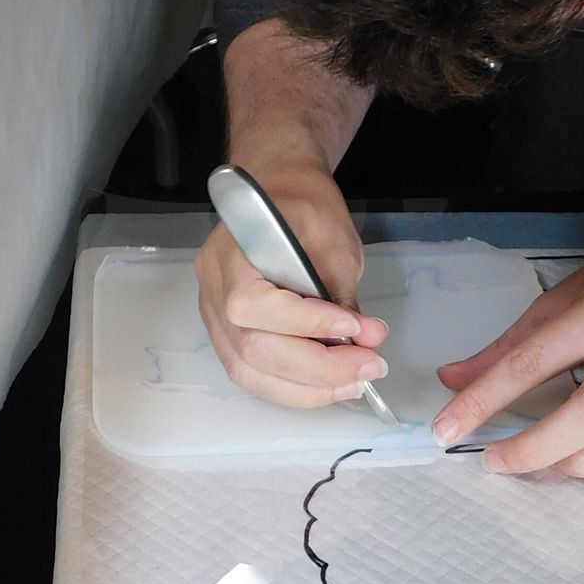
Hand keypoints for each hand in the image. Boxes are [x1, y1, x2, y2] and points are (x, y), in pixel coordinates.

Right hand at [197, 159, 390, 407]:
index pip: (253, 304)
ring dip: (306, 388)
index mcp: (231, 252)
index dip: (305, 323)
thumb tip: (368, 341)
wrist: (281, 195)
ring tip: (353, 382)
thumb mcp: (334, 242)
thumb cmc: (306, 211)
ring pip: (248, 370)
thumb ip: (344, 295)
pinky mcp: (225, 334)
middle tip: (370, 366)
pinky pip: (251, 373)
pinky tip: (326, 385)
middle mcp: (212, 287)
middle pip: (252, 347)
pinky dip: (291, 388)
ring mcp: (213, 314)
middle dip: (318, 367)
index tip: (354, 327)